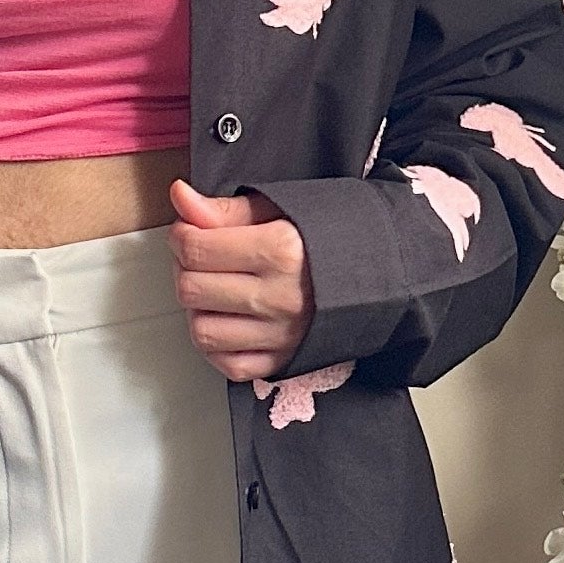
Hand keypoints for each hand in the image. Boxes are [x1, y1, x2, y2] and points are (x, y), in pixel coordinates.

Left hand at [167, 179, 313, 381]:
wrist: (382, 273)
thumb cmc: (331, 237)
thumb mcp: (280, 209)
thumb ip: (225, 210)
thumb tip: (181, 197)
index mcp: (281, 251)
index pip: (196, 247)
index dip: (182, 234)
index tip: (190, 230)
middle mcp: (280, 298)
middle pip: (192, 289)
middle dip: (186, 268)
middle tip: (202, 258)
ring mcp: (281, 335)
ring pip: (202, 331)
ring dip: (198, 309)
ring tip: (214, 290)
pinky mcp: (283, 361)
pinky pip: (228, 364)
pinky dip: (218, 346)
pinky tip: (228, 320)